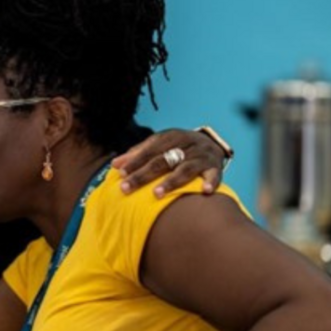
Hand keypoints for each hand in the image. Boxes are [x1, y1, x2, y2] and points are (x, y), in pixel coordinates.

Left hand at [112, 128, 226, 197]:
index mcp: (170, 137)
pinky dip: (210, 182)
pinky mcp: (215, 167)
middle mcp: (186, 144)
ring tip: (156, 194)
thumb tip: (115, 164)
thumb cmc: (178, 147)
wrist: (212, 143)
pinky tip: (204, 191)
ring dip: (171, 181)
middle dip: (143, 175)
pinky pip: (214, 175)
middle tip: (127, 188)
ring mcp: (201, 155)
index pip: (149, 150)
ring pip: (185, 169)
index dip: (134, 162)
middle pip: (162, 161)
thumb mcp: (159, 145)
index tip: (121, 174)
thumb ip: (138, 154)